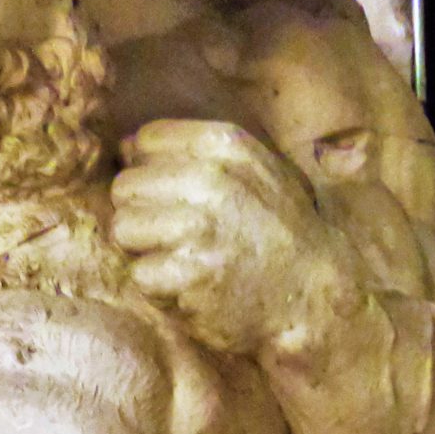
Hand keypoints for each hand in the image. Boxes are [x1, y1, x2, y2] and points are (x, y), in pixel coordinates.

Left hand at [112, 120, 361, 355]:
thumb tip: (124, 146)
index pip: (146, 140)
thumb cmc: (278, 232)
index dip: (152, 169)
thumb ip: (193, 152)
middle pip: (126, 186)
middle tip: (178, 236)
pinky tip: (190, 286)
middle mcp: (210, 180)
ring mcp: (197, 228)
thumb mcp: (254, 171)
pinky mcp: (187, 274)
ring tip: (182, 259)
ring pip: (123, 228)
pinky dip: (158, 286)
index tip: (177, 195)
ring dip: (145, 250)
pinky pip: (139, 273)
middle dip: (143, 212)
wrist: (311, 294)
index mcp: (226, 145)